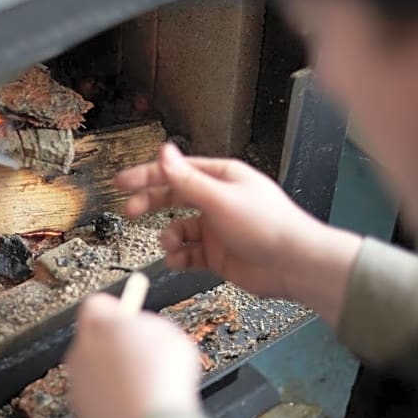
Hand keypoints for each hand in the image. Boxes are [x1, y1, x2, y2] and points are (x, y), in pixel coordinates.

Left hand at [65, 294, 201, 417]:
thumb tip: (140, 327)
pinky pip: (96, 395)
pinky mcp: (81, 409)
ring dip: (111, 372)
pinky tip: (133, 404)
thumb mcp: (169, 334)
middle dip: (112, 343)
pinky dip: (110, 397)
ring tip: (142, 385)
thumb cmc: (163, 378)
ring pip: (94, 368)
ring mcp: (77, 381)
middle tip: (140, 354)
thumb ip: (148, 325)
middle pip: (93, 337)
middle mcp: (80, 349)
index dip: (115, 310)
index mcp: (98, 324)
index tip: (130, 318)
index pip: (96, 304)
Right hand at [116, 143, 361, 324]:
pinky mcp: (218, 254)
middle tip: (130, 211)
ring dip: (169, 237)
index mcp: (221, 178)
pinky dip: (179, 258)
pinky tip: (178, 260)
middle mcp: (217, 200)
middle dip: (150, 204)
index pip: (176, 171)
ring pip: (178, 228)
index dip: (147, 175)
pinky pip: (188, 254)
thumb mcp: (220, 198)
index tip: (123, 182)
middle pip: (172, 197)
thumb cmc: (269, 226)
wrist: (294, 265)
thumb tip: (163, 152)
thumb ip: (186, 179)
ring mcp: (217, 228)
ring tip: (171, 244)